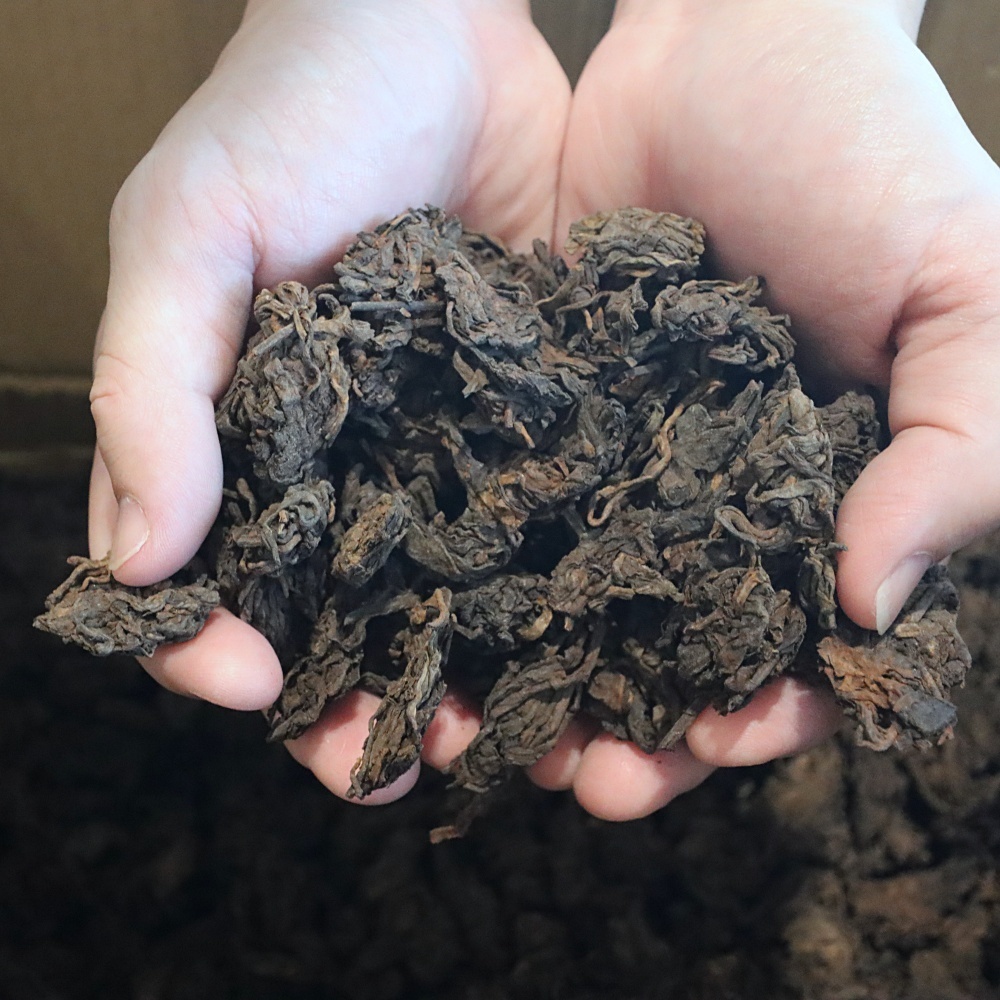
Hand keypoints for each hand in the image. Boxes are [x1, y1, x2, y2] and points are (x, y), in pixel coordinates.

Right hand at [88, 0, 569, 801]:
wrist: (432, 30)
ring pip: (443, 602)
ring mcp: (439, 455)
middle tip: (390, 766)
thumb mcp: (185, 236)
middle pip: (336, 623)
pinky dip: (552, 596)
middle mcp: (340, 470)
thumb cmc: (288, 117)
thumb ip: (154, 391)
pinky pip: (535, 530)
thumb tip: (136, 563)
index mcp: (241, 444)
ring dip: (463, 678)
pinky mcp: (528, 424)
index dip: (221, 651)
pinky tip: (580, 647)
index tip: (255, 687)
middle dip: (353, 703)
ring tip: (498, 742)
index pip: (213, 585)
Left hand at [539, 0, 999, 817]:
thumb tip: (880, 605)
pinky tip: (441, 627)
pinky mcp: (537, 414)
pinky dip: (475, 576)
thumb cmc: (874, 155)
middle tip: (584, 781)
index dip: (769, 712)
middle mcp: (717, 501)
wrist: (734, 42)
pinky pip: (504, 511)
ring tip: (495, 737)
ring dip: (543, 680)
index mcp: (830, 499)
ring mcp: (619, 463)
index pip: (805, 645)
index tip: (714, 744)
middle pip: (675, 652)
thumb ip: (967, 452)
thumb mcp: (974, 297)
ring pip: (577, 606)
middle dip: (635, 730)